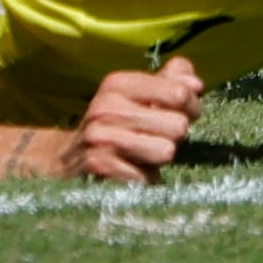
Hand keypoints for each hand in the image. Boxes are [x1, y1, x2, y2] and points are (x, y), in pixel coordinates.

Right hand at [62, 57, 203, 181]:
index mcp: (118, 83)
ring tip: (140, 155)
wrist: (65, 161)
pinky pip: (147, 177)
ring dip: (159, 159)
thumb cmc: (117, 126)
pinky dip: (144, 179)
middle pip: (178, 125)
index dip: (191, 108)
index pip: (179, 94)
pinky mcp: (99, 167)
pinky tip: (127, 172)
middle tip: (153, 138)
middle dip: (173, 136)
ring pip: (166, 151)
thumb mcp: (140, 97)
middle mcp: (106, 106)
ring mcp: (99, 137)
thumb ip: (172, 83)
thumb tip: (197, 84)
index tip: (180, 114)